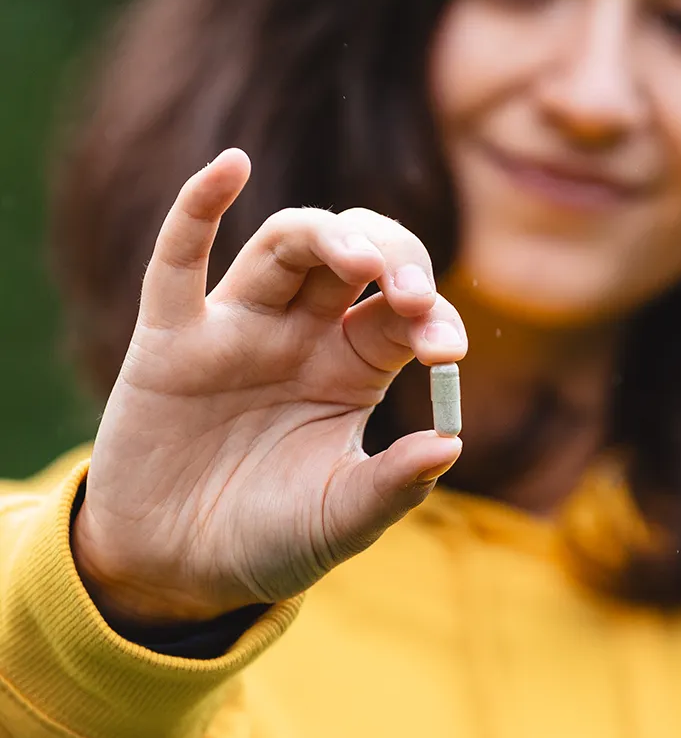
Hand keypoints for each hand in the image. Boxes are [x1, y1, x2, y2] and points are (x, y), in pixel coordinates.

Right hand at [71, 150, 465, 623]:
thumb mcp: (340, 522)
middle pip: (354, 254)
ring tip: (359, 259)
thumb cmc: (269, 540)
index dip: (432, 316)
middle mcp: (301, 333)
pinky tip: (229, 165)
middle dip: (392, 257)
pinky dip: (199, 206)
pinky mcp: (171, 339)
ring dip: (326, 235)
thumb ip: (392, 487)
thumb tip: (451, 445)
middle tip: (410, 293)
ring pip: (285, 243)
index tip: (447, 350)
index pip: (405, 313)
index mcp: (354, 366)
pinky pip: (179, 260)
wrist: (176, 572)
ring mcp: (236, 327)